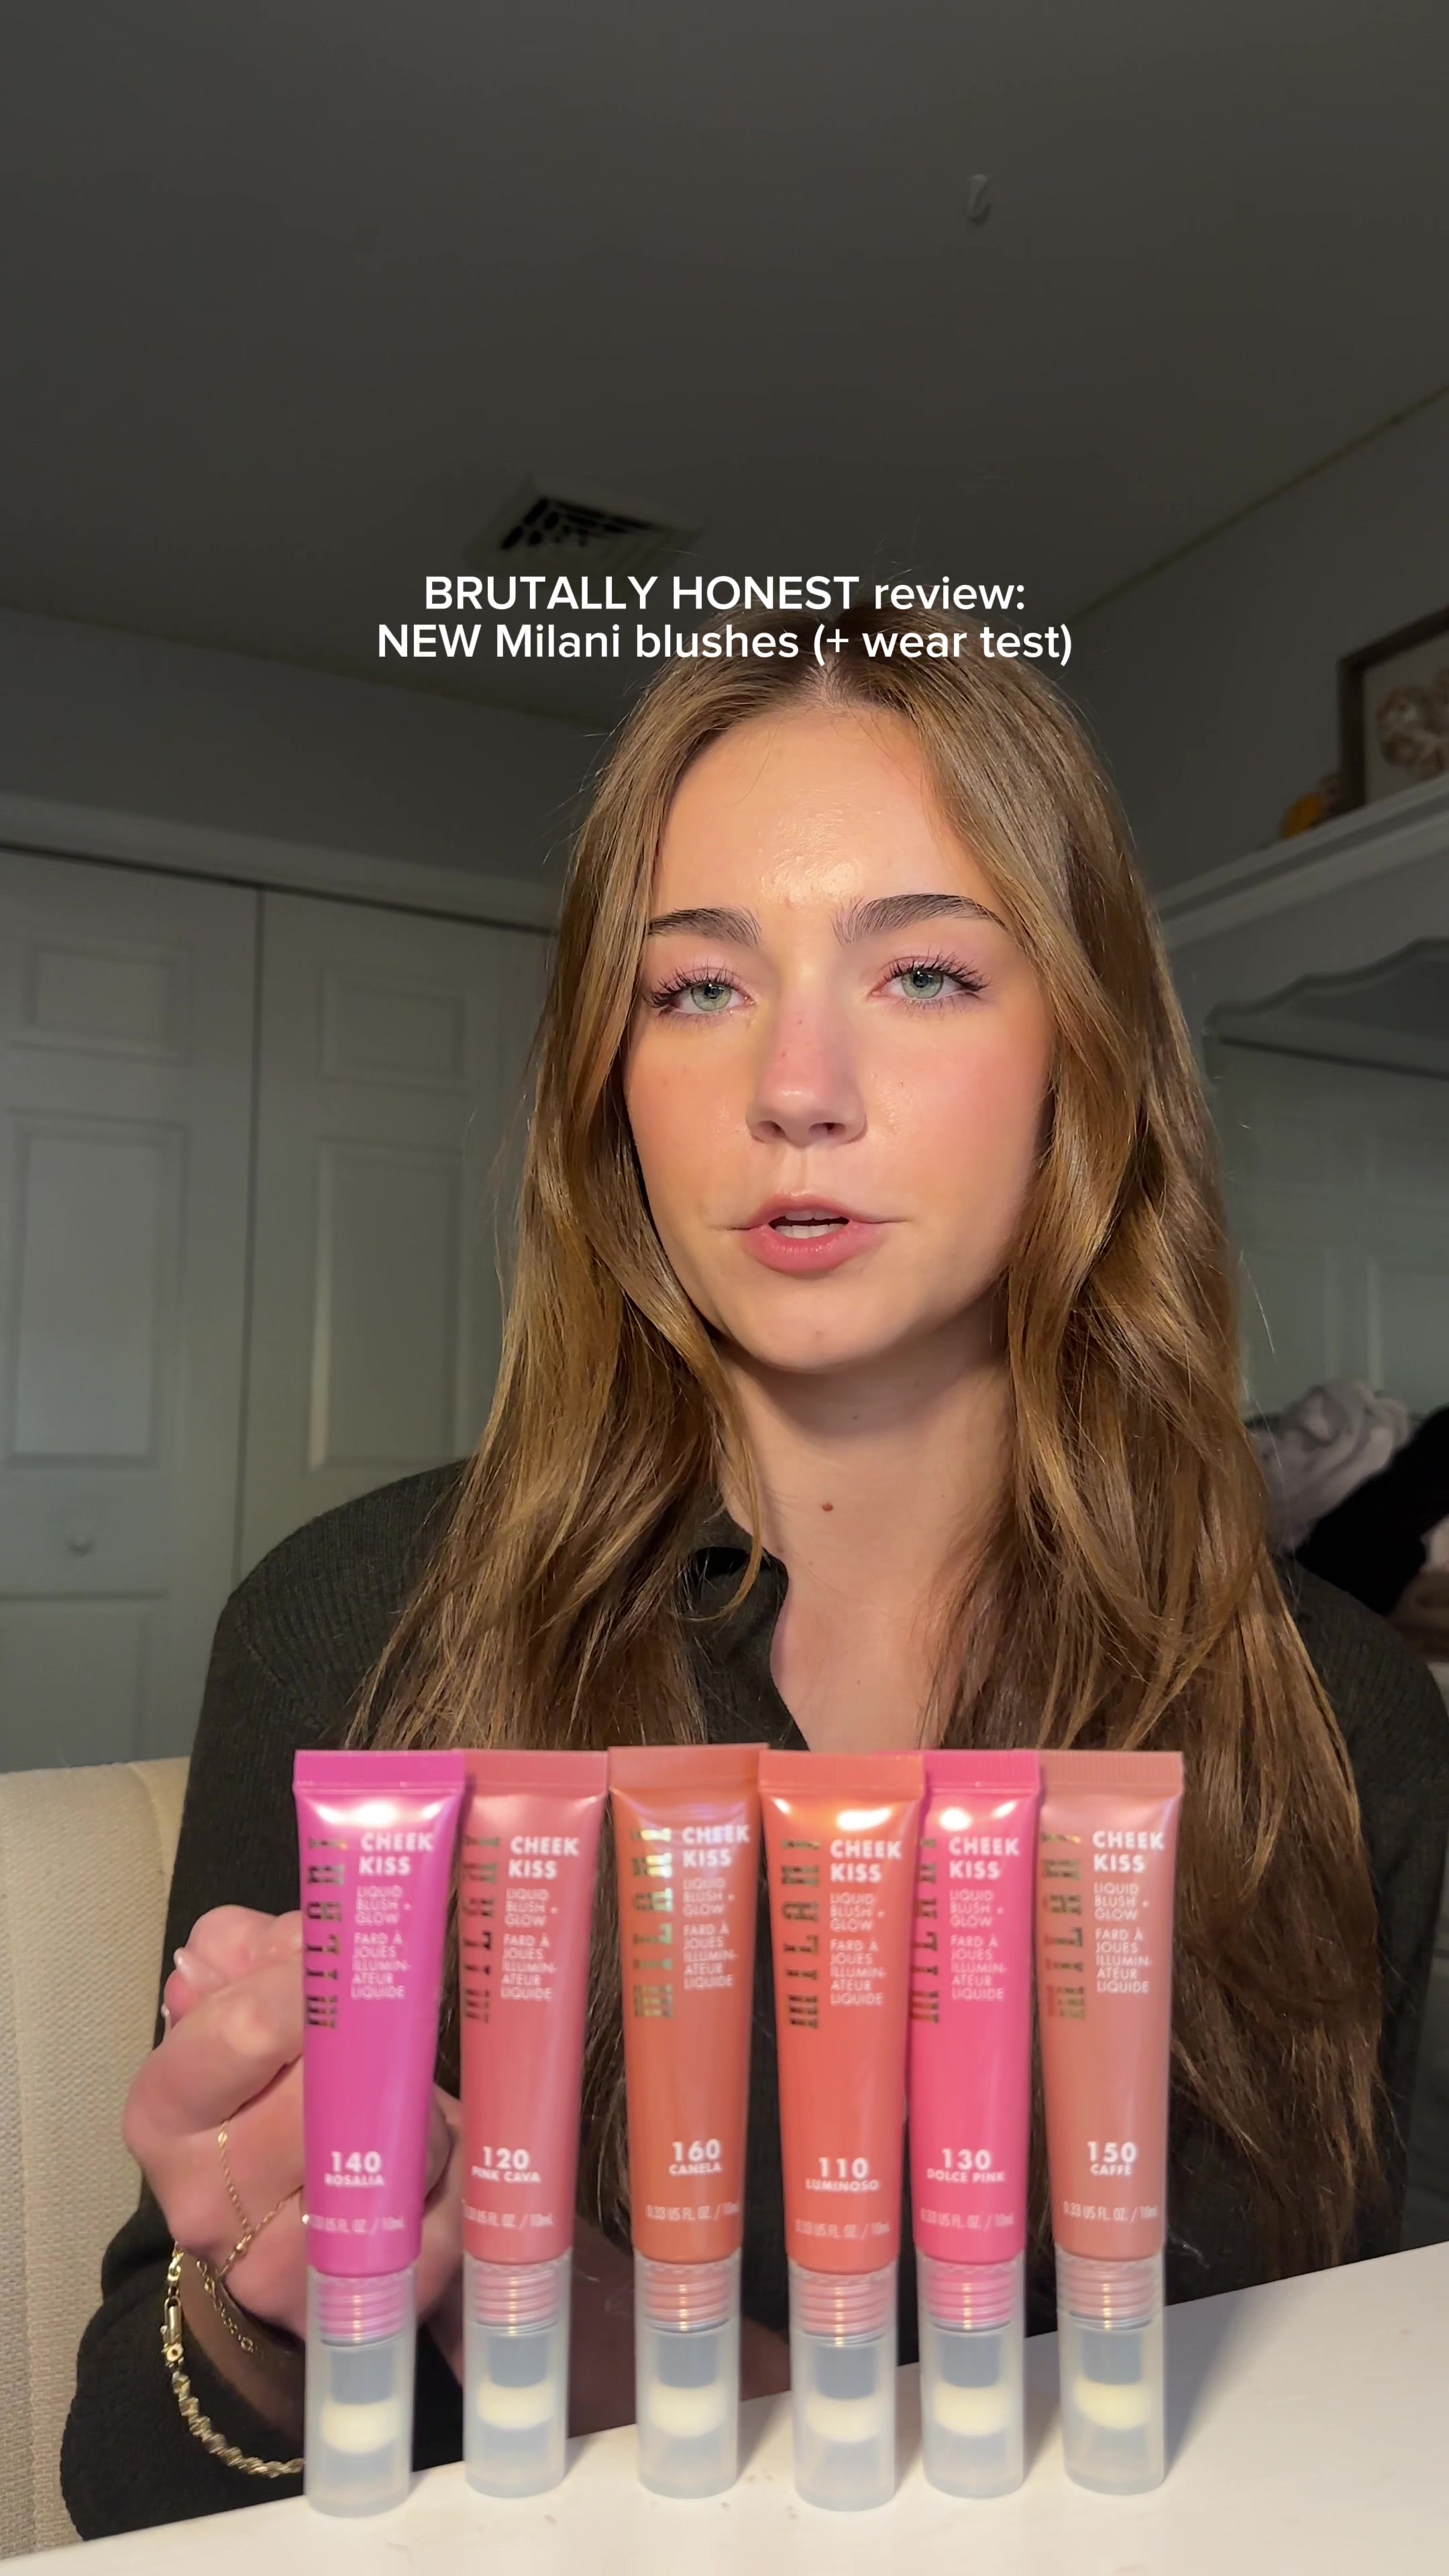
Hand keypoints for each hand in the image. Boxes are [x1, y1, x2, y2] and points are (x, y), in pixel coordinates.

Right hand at [125, 1905, 461, 2343]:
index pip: (249, 2027)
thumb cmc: (267, 2082)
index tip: (364, 1966)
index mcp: (164, 2109)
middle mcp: (199, 2201)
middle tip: (404, 2038)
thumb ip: (261, 1950)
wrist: (276, 2216)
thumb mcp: (248, 1997)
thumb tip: (305, 1930)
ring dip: (426, 2128)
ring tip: (420, 2106)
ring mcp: (266, 2271)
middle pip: (326, 2105)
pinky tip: (442, 2168)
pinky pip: (427, 2243)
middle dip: (384, 2062)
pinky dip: (454, 2195)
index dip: (321, 1986)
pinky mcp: (340, 2315)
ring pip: (386, 2177)